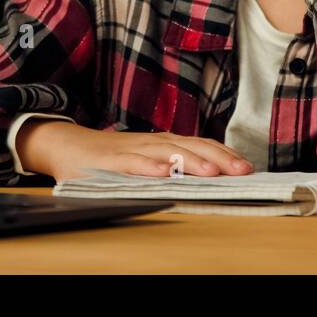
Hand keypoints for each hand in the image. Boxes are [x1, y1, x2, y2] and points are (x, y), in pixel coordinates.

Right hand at [16, 120, 254, 182]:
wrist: (67, 146)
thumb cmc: (111, 157)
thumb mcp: (147, 158)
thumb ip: (173, 163)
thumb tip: (210, 175)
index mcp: (163, 142)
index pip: (200, 145)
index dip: (224, 154)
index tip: (248, 166)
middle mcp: (152, 142)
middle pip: (191, 146)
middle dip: (218, 158)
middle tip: (242, 170)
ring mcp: (132, 150)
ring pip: (166, 153)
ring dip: (191, 162)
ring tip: (213, 172)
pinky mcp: (111, 161)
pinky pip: (133, 163)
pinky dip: (149, 167)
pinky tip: (165, 173)